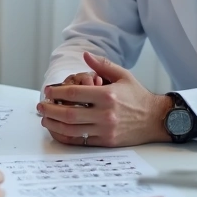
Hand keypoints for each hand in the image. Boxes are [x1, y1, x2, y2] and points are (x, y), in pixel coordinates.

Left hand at [36, 52, 171, 146]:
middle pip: (69, 113)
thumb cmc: (138, 97)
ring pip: (72, 129)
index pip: (75, 93)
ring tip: (45, 119)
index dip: (57, 92)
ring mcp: (105, 129)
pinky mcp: (107, 141)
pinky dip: (66, 137)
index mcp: (107, 95)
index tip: (48, 91)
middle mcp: (105, 113)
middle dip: (50, 110)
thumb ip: (102, 65)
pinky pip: (81, 141)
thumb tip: (85, 55)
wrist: (156, 119)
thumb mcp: (123, 75)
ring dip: (54, 125)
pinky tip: (58, 131)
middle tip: (41, 106)